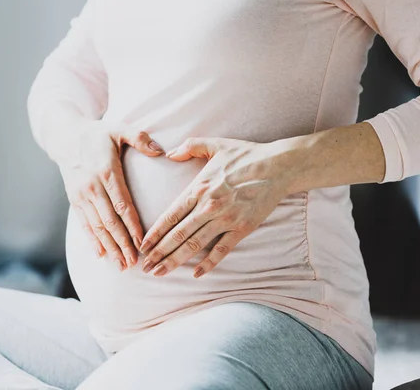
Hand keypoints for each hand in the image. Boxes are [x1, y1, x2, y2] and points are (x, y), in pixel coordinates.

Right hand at [53, 119, 163, 270]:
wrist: (65, 137)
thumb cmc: (98, 134)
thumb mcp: (119, 129)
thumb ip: (140, 138)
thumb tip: (160, 151)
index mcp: (106, 172)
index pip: (122, 204)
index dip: (132, 225)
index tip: (142, 242)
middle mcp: (92, 187)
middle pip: (109, 221)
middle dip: (122, 244)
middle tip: (134, 263)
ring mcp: (81, 196)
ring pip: (97, 226)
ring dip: (109, 247)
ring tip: (121, 265)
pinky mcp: (74, 200)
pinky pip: (84, 224)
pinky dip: (92, 241)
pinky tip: (101, 255)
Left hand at [139, 137, 299, 277]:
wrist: (278, 166)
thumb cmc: (246, 155)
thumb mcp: (215, 144)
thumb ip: (189, 146)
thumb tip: (170, 153)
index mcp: (198, 188)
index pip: (170, 215)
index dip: (154, 233)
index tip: (142, 246)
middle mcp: (208, 206)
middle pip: (177, 234)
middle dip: (159, 252)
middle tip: (145, 267)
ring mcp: (225, 219)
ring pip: (194, 244)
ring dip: (175, 260)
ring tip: (160, 273)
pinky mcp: (242, 228)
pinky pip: (222, 250)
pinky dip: (209, 264)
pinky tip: (196, 274)